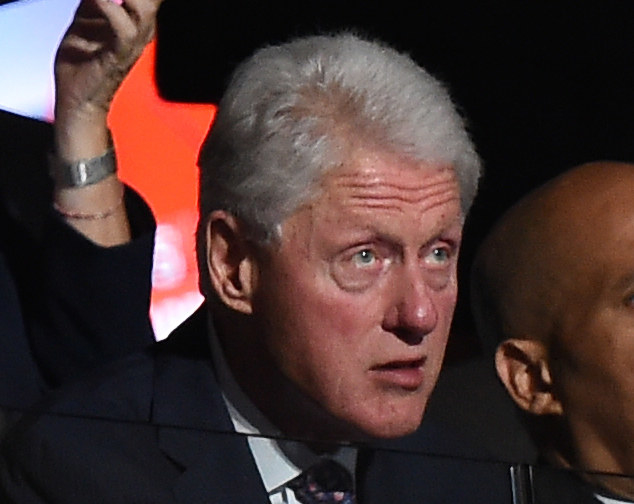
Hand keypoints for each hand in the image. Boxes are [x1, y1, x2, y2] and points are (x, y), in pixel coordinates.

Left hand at [54, 0, 162, 158]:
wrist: (79, 102)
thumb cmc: (82, 68)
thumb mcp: (83, 23)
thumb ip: (92, 4)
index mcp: (136, 24)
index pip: (149, 0)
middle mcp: (141, 33)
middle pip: (153, 1)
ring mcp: (132, 45)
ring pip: (144, 9)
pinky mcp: (119, 56)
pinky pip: (123, 28)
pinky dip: (108, 9)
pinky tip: (96, 0)